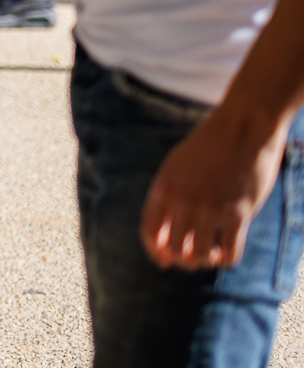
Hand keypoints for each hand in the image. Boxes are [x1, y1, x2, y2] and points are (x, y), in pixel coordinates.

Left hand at [141, 109, 287, 269]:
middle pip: (174, 249)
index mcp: (164, 187)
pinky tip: (228, 253)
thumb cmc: (209, 145)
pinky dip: (227, 259)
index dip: (155, 251)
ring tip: (212, 254)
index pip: (149, 231)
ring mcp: (210, 208)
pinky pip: (230, 252)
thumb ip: (168, 193)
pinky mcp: (238, 212)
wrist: (241, 127)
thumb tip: (165, 227)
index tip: (164, 261)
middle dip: (182, 259)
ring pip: (200, 255)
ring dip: (205, 260)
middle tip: (193, 256)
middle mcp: (183, 200)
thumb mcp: (177, 165)